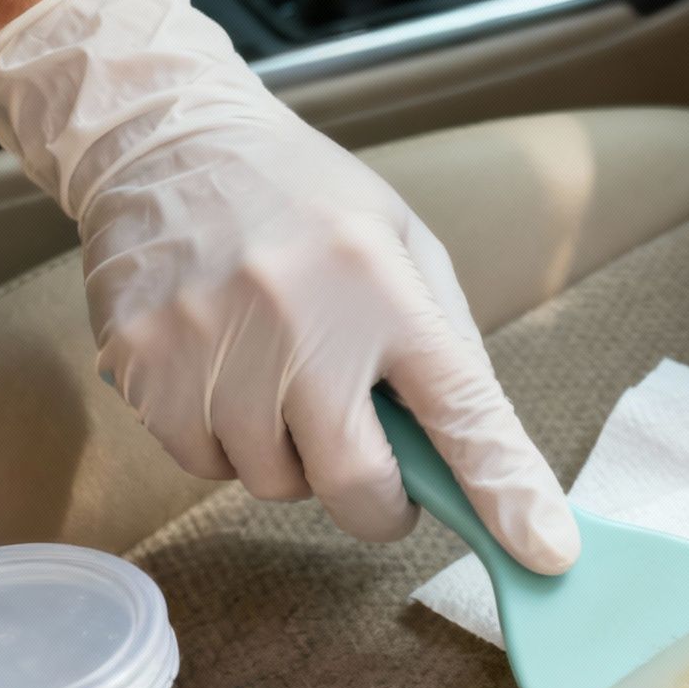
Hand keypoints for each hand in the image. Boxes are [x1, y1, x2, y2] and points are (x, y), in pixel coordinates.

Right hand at [0, 0, 578, 572]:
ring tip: (273, 368)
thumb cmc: (299, 197)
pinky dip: (222, 438)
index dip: (505, 490)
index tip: (543, 550)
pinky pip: (203, 465)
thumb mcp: (399, 238)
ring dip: (288, 454)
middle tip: (372, 465)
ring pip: (273, 483)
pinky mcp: (145, 369)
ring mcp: (212, 349)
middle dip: (378, 501)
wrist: (163, 137)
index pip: (460, 409)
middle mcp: (298, 320)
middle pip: (357, 487)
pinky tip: (220, 366)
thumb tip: (478, 452)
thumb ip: (442, 341)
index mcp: (381, 285)